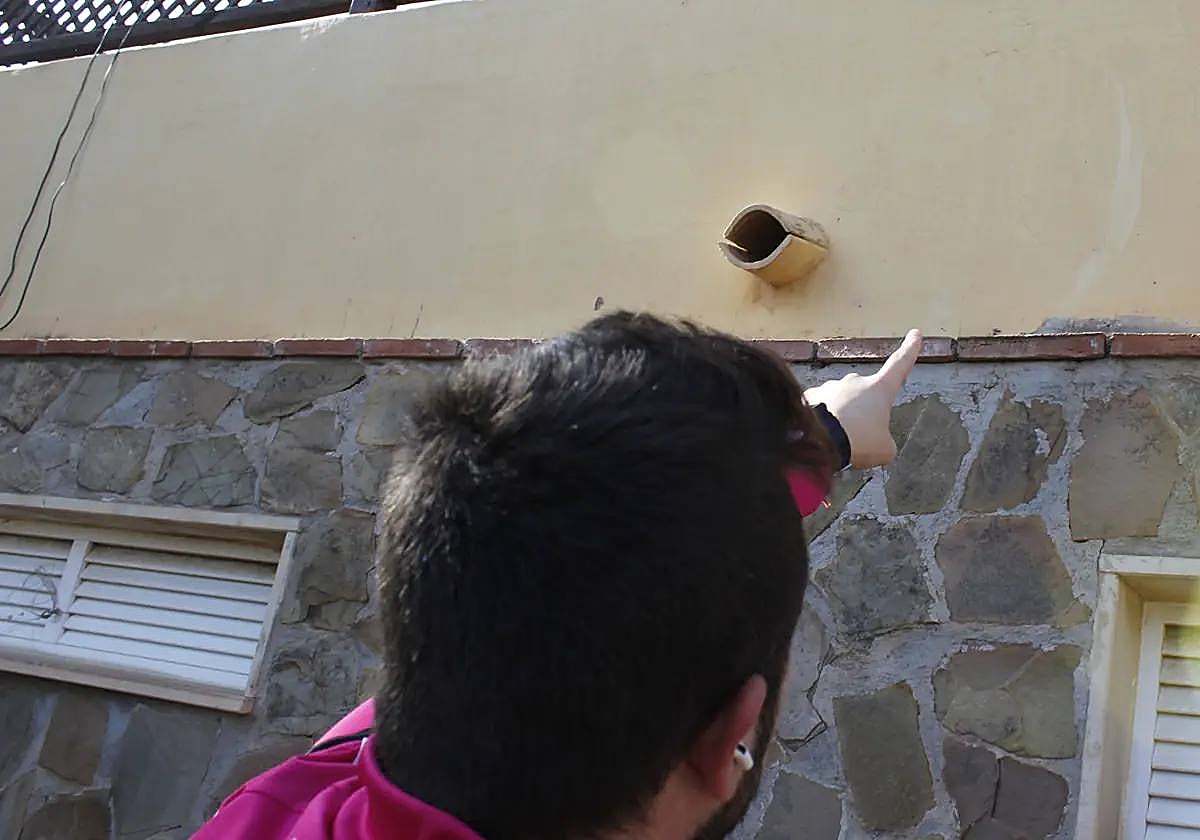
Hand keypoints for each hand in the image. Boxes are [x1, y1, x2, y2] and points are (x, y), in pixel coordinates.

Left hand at [803, 330, 922, 468]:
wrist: (819, 441)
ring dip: (840, 418)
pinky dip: (821, 421)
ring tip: (837, 440)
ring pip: (840, 403)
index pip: (900, 365)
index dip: (909, 350)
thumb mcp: (884, 449)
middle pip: (865, 395)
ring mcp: (830, 387)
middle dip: (862, 413)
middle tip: (857, 437)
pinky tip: (819, 435)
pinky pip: (819, 408)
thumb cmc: (858, 441)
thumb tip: (877, 441)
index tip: (915, 334)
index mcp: (879, 388)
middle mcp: (855, 381)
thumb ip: (885, 441)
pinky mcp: (809, 396)